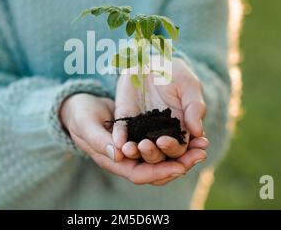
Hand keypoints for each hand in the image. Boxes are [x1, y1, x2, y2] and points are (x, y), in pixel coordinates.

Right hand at [60, 93, 203, 184]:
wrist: (79, 106)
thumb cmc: (79, 115)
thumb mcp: (86, 125)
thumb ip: (100, 140)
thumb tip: (120, 154)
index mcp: (112, 160)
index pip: (139, 174)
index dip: (159, 172)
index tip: (180, 167)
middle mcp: (126, 159)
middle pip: (156, 170)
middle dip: (179, 165)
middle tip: (200, 154)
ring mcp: (134, 148)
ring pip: (162, 159)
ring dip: (182, 154)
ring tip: (202, 145)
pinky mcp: (140, 136)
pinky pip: (160, 144)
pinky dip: (176, 141)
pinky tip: (192, 134)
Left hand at [113, 57, 207, 163]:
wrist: (152, 59)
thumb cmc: (175, 73)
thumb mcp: (189, 86)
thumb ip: (195, 108)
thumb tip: (198, 132)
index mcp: (179, 131)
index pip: (180, 150)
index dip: (180, 152)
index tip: (173, 145)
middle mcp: (159, 134)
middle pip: (158, 154)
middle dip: (156, 153)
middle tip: (155, 144)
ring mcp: (141, 128)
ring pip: (138, 148)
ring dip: (135, 152)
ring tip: (132, 149)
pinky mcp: (125, 119)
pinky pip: (122, 131)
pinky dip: (120, 138)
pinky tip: (118, 143)